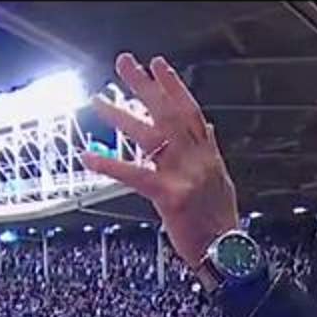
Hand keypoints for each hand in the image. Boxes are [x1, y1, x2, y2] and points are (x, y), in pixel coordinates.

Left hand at [82, 53, 238, 268]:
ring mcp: (184, 176)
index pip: (190, 111)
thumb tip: (207, 127)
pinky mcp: (170, 196)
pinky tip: (89, 157)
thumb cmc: (219, 222)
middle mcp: (197, 159)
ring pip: (149, 137)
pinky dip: (110, 165)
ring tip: (98, 101)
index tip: (157, 65)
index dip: (174, 86)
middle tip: (125, 64)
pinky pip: (134, 176)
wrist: (227, 252)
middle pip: (168, 113)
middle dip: (146, 86)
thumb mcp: (221, 181)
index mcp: (208, 155)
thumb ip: (210, 152)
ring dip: (121, 116)